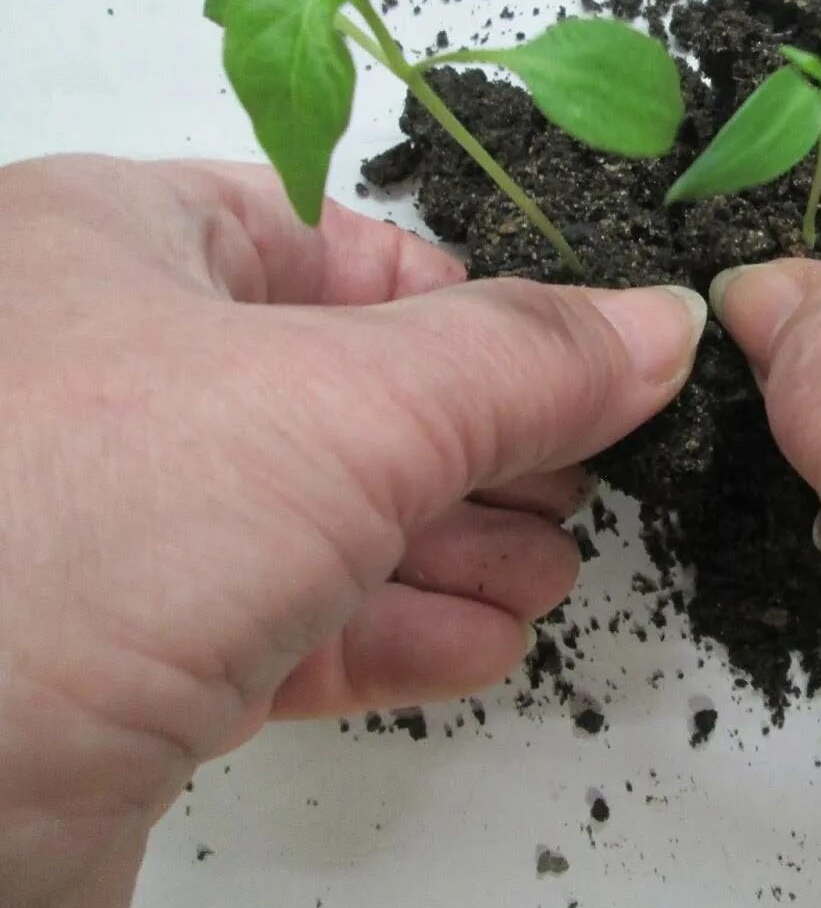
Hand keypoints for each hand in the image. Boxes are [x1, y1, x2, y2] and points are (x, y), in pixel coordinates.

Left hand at [0, 155, 704, 907]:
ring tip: (549, 579)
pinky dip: (386, 630)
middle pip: (342, 389)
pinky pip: (275, 621)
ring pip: (314, 517)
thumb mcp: (345, 409)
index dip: (473, 305)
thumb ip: (518, 362)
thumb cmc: (73, 539)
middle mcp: (92, 374)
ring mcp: (95, 527)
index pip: (336, 245)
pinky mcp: (105, 661)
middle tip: (583, 485)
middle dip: (480, 448)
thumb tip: (659, 324)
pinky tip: (474, 646)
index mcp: (107, 247)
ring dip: (450, 549)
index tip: (584, 366)